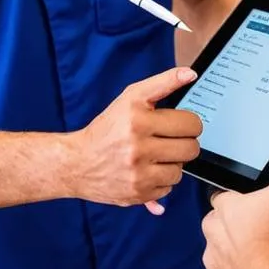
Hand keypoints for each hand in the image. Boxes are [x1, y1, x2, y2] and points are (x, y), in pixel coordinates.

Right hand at [71, 67, 201, 214]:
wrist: (77, 163)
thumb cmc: (108, 128)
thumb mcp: (132, 97)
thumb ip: (164, 82)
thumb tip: (190, 73)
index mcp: (138, 120)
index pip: (190, 123)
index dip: (189, 122)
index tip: (181, 123)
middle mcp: (137, 147)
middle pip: (190, 148)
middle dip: (184, 143)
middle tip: (170, 139)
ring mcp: (138, 174)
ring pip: (181, 170)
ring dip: (172, 163)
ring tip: (155, 156)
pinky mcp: (138, 194)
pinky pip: (169, 188)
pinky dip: (161, 180)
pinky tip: (147, 171)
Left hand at [202, 129, 268, 268]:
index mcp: (226, 206)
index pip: (225, 195)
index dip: (239, 197)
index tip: (255, 202)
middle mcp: (215, 232)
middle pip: (221, 222)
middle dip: (237, 224)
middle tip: (262, 228)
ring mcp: (217, 260)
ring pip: (220, 249)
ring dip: (237, 249)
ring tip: (261, 251)